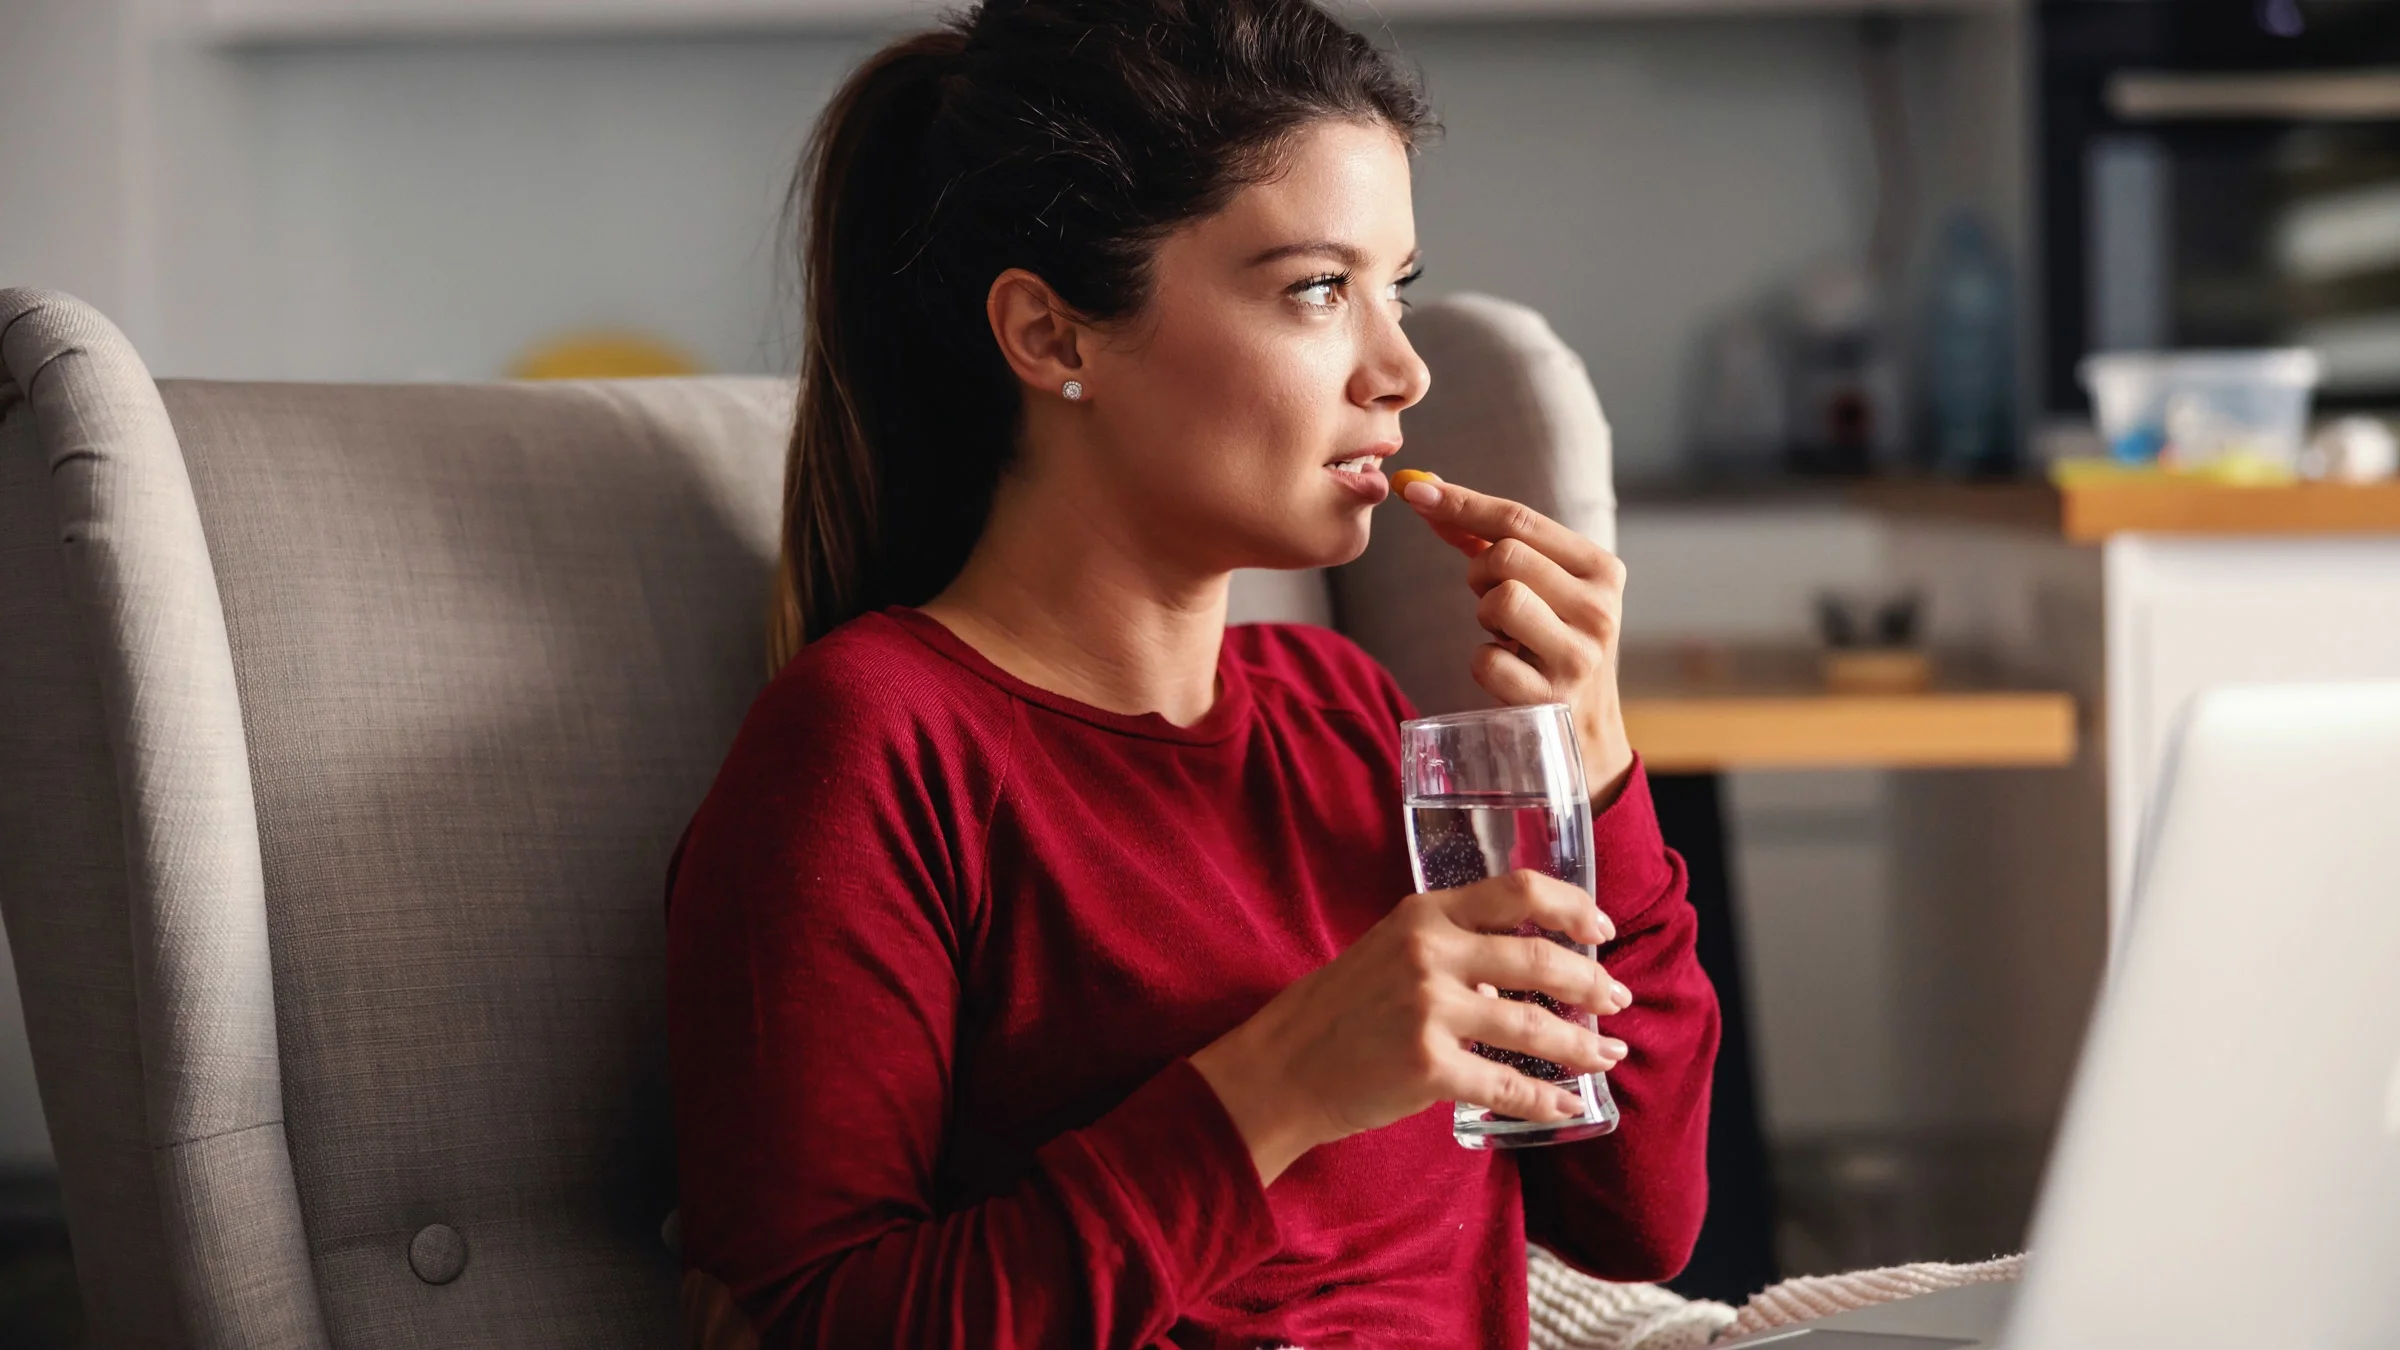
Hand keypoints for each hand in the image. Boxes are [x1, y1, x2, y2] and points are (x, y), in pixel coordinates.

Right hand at [1189, 869, 1634, 1186]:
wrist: (1283, 1067)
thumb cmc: (1339, 1009)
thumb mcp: (1389, 948)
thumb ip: (1452, 945)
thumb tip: (1527, 965)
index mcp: (1424, 913)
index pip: (1517, 890)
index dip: (1573, 906)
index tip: (1603, 928)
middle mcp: (1430, 953)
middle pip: (1538, 956)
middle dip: (1591, 981)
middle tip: (1618, 998)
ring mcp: (1429, 1010)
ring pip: (1533, 1025)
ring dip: (1583, 1044)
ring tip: (1609, 1054)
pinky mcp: (1428, 1068)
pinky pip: (1507, 1084)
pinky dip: (1546, 1097)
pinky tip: (1569, 1103)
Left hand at [1396, 472, 1634, 804]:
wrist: (1584, 736)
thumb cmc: (1552, 647)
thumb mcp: (1544, 590)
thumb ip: (1493, 540)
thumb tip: (1428, 489)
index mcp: (1602, 570)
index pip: (1520, 519)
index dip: (1460, 501)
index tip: (1413, 487)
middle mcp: (1599, 608)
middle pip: (1506, 555)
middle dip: (1480, 573)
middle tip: (1493, 602)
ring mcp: (1578, 656)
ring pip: (1499, 599)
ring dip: (1485, 617)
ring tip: (1508, 637)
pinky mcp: (1550, 699)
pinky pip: (1485, 660)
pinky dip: (1483, 663)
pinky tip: (1508, 673)